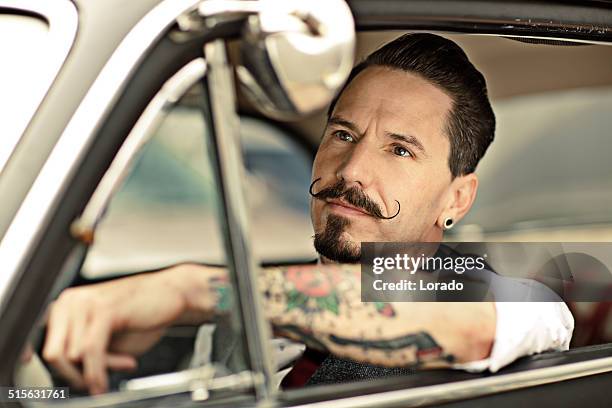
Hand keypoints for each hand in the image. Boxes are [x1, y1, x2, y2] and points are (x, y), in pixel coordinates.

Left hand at [42, 266, 202, 394]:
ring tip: (118, 368)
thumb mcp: (108, 336)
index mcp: (66, 304)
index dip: (40, 365)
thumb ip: (86, 353)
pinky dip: (97, 372)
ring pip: (72, 356)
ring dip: (95, 371)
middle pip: (52, 354)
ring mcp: (85, 303)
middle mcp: (70, 301)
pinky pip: (91, 352)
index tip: (48, 384)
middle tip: (92, 385)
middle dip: (72, 376)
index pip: (39, 342)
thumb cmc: (143, 312)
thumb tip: (71, 376)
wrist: (174, 292)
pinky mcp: (104, 310)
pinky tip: (106, 380)